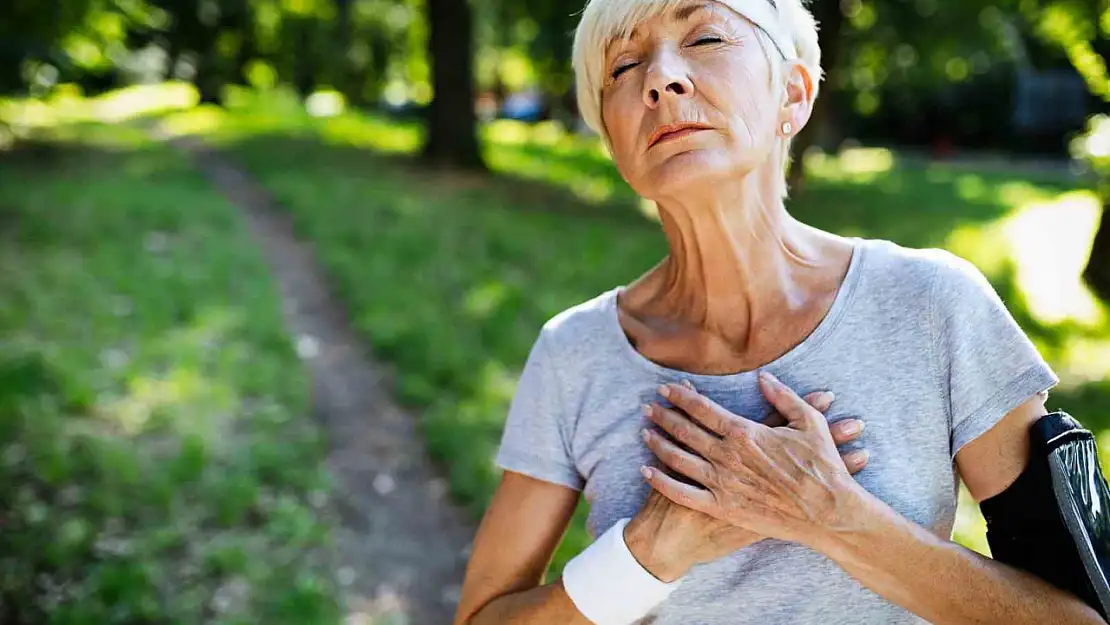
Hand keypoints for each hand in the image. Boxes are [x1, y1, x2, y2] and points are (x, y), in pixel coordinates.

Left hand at [625, 388, 867, 581]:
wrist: (828, 512)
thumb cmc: (822, 466)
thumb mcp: (808, 422)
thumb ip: (783, 397)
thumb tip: (763, 376)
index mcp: (744, 432)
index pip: (702, 408)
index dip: (680, 397)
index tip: (665, 389)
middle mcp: (727, 455)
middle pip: (684, 430)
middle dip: (663, 416)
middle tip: (647, 406)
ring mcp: (722, 482)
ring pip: (678, 458)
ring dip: (658, 443)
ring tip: (644, 432)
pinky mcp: (722, 508)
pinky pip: (683, 493)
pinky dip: (661, 481)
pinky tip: (647, 472)